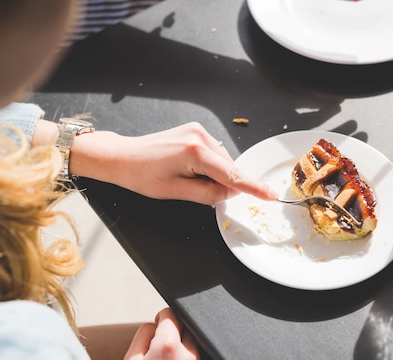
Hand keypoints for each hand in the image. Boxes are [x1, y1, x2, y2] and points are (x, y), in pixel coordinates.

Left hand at [70, 122, 277, 204]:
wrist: (121, 157)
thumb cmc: (141, 175)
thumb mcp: (175, 192)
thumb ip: (208, 193)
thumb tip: (230, 193)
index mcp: (195, 152)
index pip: (231, 175)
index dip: (253, 187)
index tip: (270, 194)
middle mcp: (200, 136)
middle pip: (228, 168)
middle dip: (223, 184)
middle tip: (198, 192)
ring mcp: (197, 131)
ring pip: (221, 161)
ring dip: (215, 175)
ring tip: (185, 179)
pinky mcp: (194, 131)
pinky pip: (213, 154)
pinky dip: (209, 166)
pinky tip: (189, 170)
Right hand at [118, 308, 217, 359]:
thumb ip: (144, 333)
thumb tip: (159, 320)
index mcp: (167, 346)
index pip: (172, 314)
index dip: (162, 318)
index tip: (159, 326)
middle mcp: (190, 356)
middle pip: (188, 329)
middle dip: (176, 334)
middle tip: (162, 353)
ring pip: (197, 349)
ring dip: (186, 352)